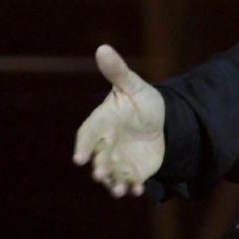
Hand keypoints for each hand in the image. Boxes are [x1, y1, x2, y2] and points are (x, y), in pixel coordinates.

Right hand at [73, 45, 165, 197]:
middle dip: (99, 167)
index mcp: (102, 122)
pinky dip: (132, 188)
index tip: (78, 158)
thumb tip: (103, 47)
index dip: (82, 145)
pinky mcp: (132, 171)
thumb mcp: (133, 86)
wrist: (160, 119)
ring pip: (111, 175)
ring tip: (119, 190)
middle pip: (98, 157)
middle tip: (101, 174)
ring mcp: (118, 159)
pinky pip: (129, 182)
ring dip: (113, 184)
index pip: (87, 134)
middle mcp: (106, 144)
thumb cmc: (140, 101)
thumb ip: (118, 72)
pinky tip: (138, 191)